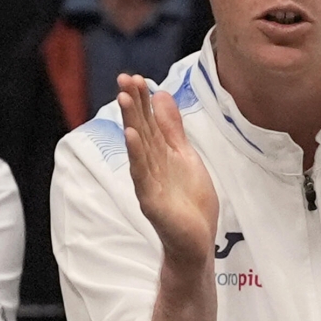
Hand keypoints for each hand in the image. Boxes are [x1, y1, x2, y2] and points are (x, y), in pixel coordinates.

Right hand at [120, 74, 222, 267]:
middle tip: (124, 79)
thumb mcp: (186, 157)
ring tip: (123, 99)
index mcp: (160, 154)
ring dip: (130, 122)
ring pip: (138, 148)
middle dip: (133, 104)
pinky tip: (130, 137)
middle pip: (141, 129)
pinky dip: (136, 155)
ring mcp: (149, 183)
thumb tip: (162, 96)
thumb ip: (173, 129)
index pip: (149, 121)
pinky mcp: (151, 201)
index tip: (135, 77)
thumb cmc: (190, 202)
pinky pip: (142, 174)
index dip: (143, 99)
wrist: (197, 243)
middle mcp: (150, 165)